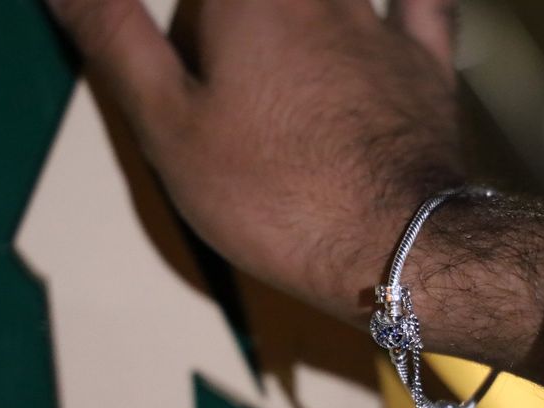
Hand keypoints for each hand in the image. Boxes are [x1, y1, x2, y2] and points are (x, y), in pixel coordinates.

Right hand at [46, 0, 466, 321]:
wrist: (390, 247)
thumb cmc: (268, 192)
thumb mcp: (167, 125)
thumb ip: (116, 36)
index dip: (194, 16)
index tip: (194, 54)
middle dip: (229, 17)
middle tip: (219, 49)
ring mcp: (381, 25)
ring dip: (304, 7)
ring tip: (276, 51)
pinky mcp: (427, 65)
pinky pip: (424, 5)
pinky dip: (406, 0)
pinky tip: (386, 8)